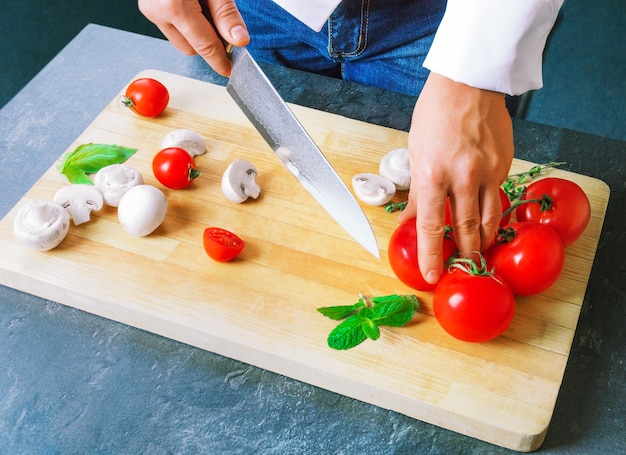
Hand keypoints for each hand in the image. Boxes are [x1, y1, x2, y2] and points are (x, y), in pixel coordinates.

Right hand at [139, 0, 249, 75]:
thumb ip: (226, 13)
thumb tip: (239, 40)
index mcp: (174, 6)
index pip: (203, 46)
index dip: (219, 61)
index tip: (230, 70)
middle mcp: (157, 11)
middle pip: (191, 48)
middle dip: (208, 42)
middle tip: (225, 24)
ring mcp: (149, 9)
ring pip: (180, 39)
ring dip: (197, 32)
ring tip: (206, 6)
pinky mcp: (148, 5)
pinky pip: (172, 25)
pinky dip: (187, 21)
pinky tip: (194, 3)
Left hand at [398, 72, 513, 283]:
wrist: (468, 83)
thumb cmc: (435, 114)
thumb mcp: (416, 152)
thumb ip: (417, 191)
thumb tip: (411, 219)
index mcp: (432, 174)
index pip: (430, 226)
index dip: (431, 255)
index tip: (432, 275)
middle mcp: (462, 176)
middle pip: (465, 230)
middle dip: (463, 254)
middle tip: (461, 267)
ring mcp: (487, 171)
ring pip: (489, 220)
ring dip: (482, 240)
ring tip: (476, 250)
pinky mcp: (504, 165)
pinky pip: (497, 197)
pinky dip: (490, 211)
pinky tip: (484, 215)